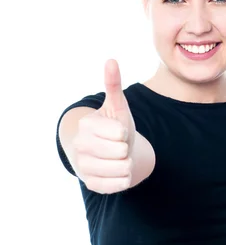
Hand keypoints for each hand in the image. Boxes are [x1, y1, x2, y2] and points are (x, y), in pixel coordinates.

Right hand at [71, 59, 135, 193]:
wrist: (109, 152)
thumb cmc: (115, 127)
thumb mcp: (117, 106)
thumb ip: (113, 84)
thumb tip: (111, 60)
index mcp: (87, 125)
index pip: (120, 132)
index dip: (125, 132)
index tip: (117, 131)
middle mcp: (80, 146)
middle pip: (121, 152)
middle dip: (126, 148)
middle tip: (118, 145)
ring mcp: (84, 167)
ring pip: (123, 169)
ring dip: (127, 163)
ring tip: (118, 158)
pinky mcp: (91, 184)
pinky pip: (119, 184)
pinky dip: (124, 179)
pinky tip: (117, 171)